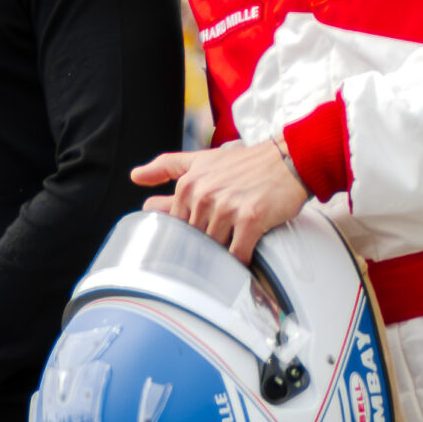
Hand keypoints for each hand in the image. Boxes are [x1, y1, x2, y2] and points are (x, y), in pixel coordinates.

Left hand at [131, 140, 309, 260]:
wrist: (287, 160)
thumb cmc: (245, 163)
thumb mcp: (201, 159)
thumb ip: (167, 167)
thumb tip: (134, 177)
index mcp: (188, 184)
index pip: (175, 225)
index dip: (186, 236)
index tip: (193, 241)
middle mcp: (203, 195)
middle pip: (194, 238)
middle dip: (204, 247)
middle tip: (215, 250)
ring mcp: (226, 208)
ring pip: (214, 248)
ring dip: (221, 256)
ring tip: (230, 254)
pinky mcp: (250, 218)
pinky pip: (237, 253)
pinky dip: (239, 262)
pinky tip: (243, 262)